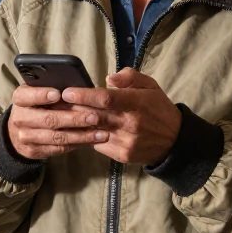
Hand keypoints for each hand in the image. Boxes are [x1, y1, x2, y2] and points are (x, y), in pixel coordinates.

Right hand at [6, 85, 106, 160]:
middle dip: (74, 119)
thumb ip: (51, 87)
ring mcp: (26, 137)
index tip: (58, 94)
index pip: (27, 95)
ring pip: (57, 137)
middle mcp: (20, 118)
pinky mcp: (34, 151)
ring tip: (100, 133)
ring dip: (81, 135)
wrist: (18, 130)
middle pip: (48, 119)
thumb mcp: (37, 92)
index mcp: (20, 98)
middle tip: (94, 117)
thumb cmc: (36, 104)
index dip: (41, 95)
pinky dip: (77, 144)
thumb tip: (77, 86)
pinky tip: (91, 140)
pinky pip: (59, 148)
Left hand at [59, 68, 181, 165]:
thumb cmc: (158, 108)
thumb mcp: (150, 86)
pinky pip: (98, 144)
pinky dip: (90, 136)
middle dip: (73, 109)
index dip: (85, 95)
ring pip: (93, 132)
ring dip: (77, 124)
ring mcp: (126, 141)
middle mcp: (131, 124)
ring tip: (63, 115)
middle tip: (56, 103)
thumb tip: (109, 78)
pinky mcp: (122, 155)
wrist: (174, 141)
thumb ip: (130, 77)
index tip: (68, 92)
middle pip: (95, 116)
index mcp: (137, 103)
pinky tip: (83, 129)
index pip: (106, 99)